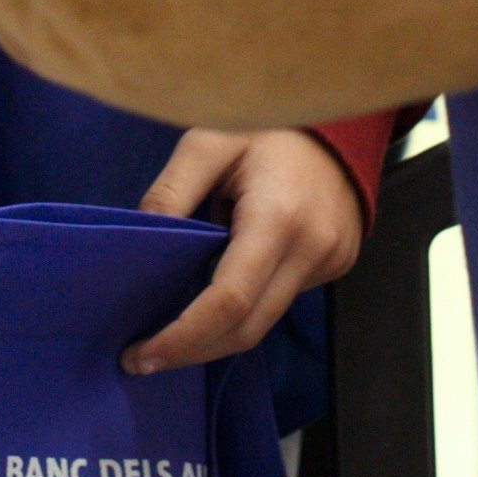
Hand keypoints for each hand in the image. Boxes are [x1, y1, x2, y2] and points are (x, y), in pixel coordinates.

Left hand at [124, 127, 364, 373]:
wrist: (339, 118)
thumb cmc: (267, 125)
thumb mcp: (207, 142)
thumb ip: (171, 193)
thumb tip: (138, 243)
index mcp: (277, 217)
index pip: (228, 300)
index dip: (182, 337)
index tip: (141, 354)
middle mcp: (311, 248)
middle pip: (247, 328)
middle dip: (192, 350)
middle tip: (143, 358)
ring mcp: (331, 260)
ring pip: (266, 322)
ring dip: (216, 335)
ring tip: (170, 334)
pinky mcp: (336, 263)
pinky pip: (283, 301)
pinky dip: (245, 310)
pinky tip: (213, 300)